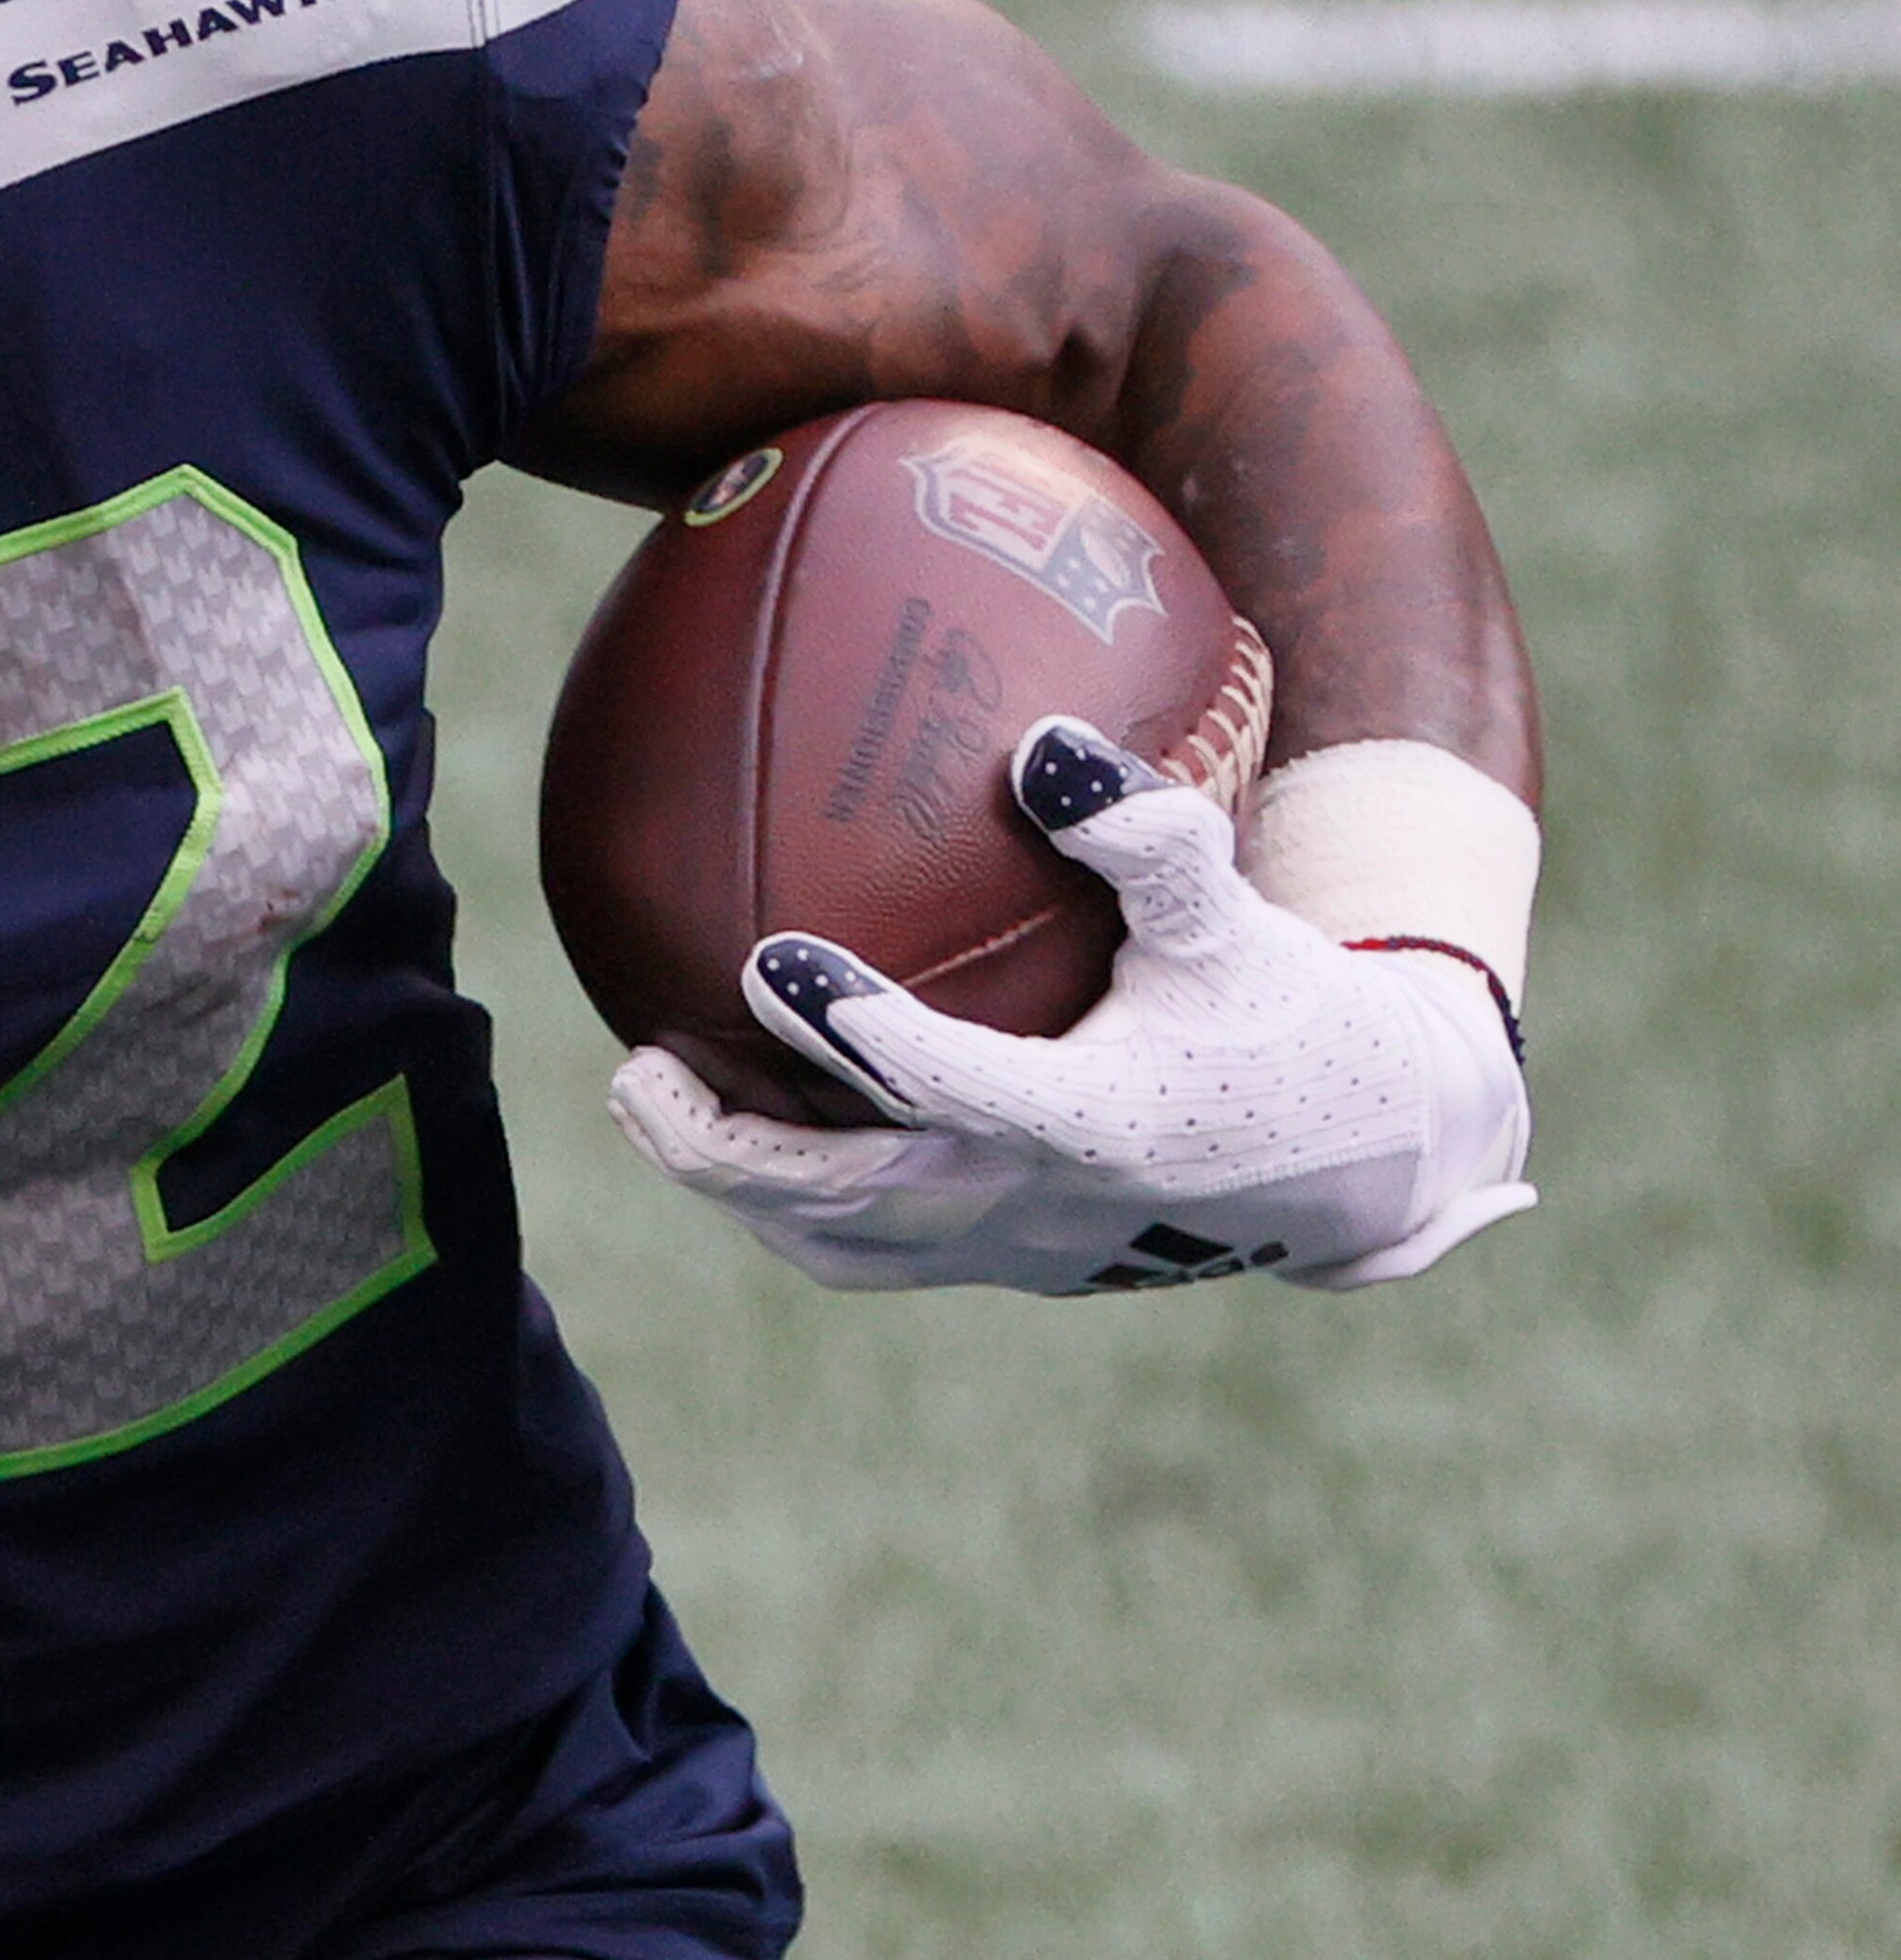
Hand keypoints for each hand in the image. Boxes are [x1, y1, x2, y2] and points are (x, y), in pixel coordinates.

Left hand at [609, 717, 1533, 1294]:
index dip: (854, 1029)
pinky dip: (796, 1202)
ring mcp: (1020, 1250)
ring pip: (845, 1245)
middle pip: (851, 1201)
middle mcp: (1042, 1206)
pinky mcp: (1013, 1262)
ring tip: (652, 1101)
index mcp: (1098, 1124)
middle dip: (728, 1150)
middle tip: (637, 1070)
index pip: (951, 1085)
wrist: (1365, 1159)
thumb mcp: (1237, 923)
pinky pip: (875, 1250)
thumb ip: (1146, 838)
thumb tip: (1042, 740)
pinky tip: (741, 1128)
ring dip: (740, 1186)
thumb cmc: (1291, 1018)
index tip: (767, 957)